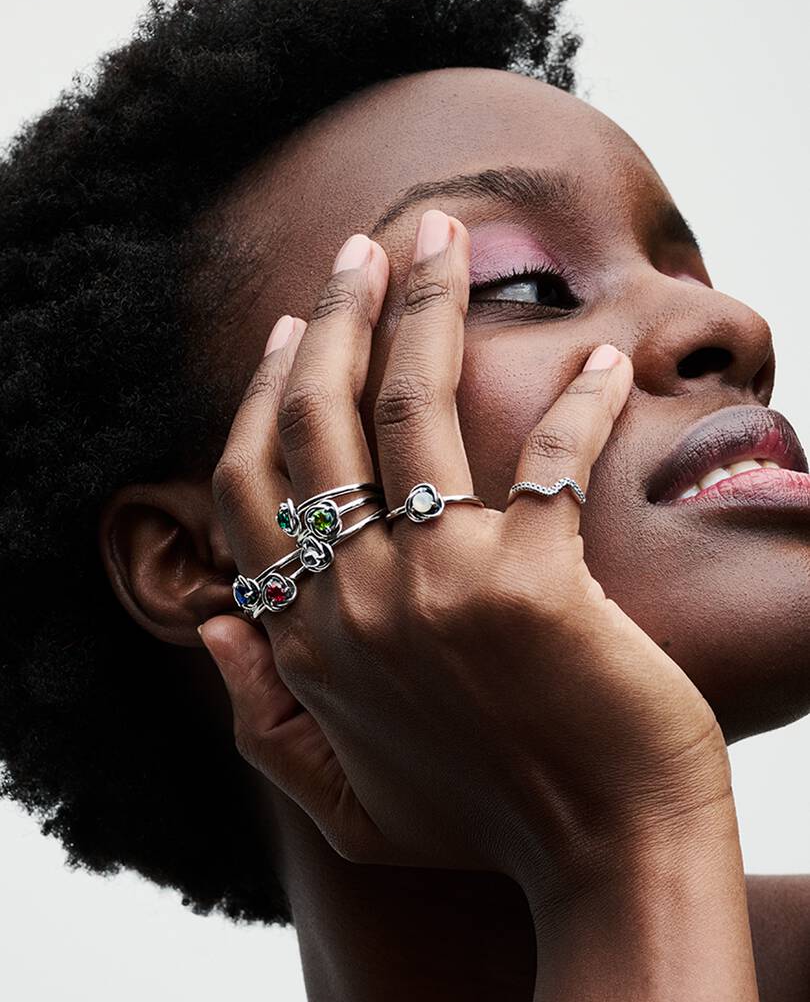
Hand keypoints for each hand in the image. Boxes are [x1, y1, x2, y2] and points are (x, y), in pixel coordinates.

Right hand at [199, 211, 731, 897]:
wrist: (603, 860)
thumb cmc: (481, 822)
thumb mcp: (343, 799)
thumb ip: (261, 718)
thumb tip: (210, 623)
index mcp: (307, 641)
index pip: (251, 487)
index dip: (264, 394)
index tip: (287, 330)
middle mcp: (357, 600)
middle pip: (316, 421)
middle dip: (333, 315)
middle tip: (360, 246)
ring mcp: (441, 587)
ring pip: (407, 408)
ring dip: (421, 307)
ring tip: (434, 239)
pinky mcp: (536, 584)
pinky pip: (550, 459)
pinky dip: (578, 400)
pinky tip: (599, 359)